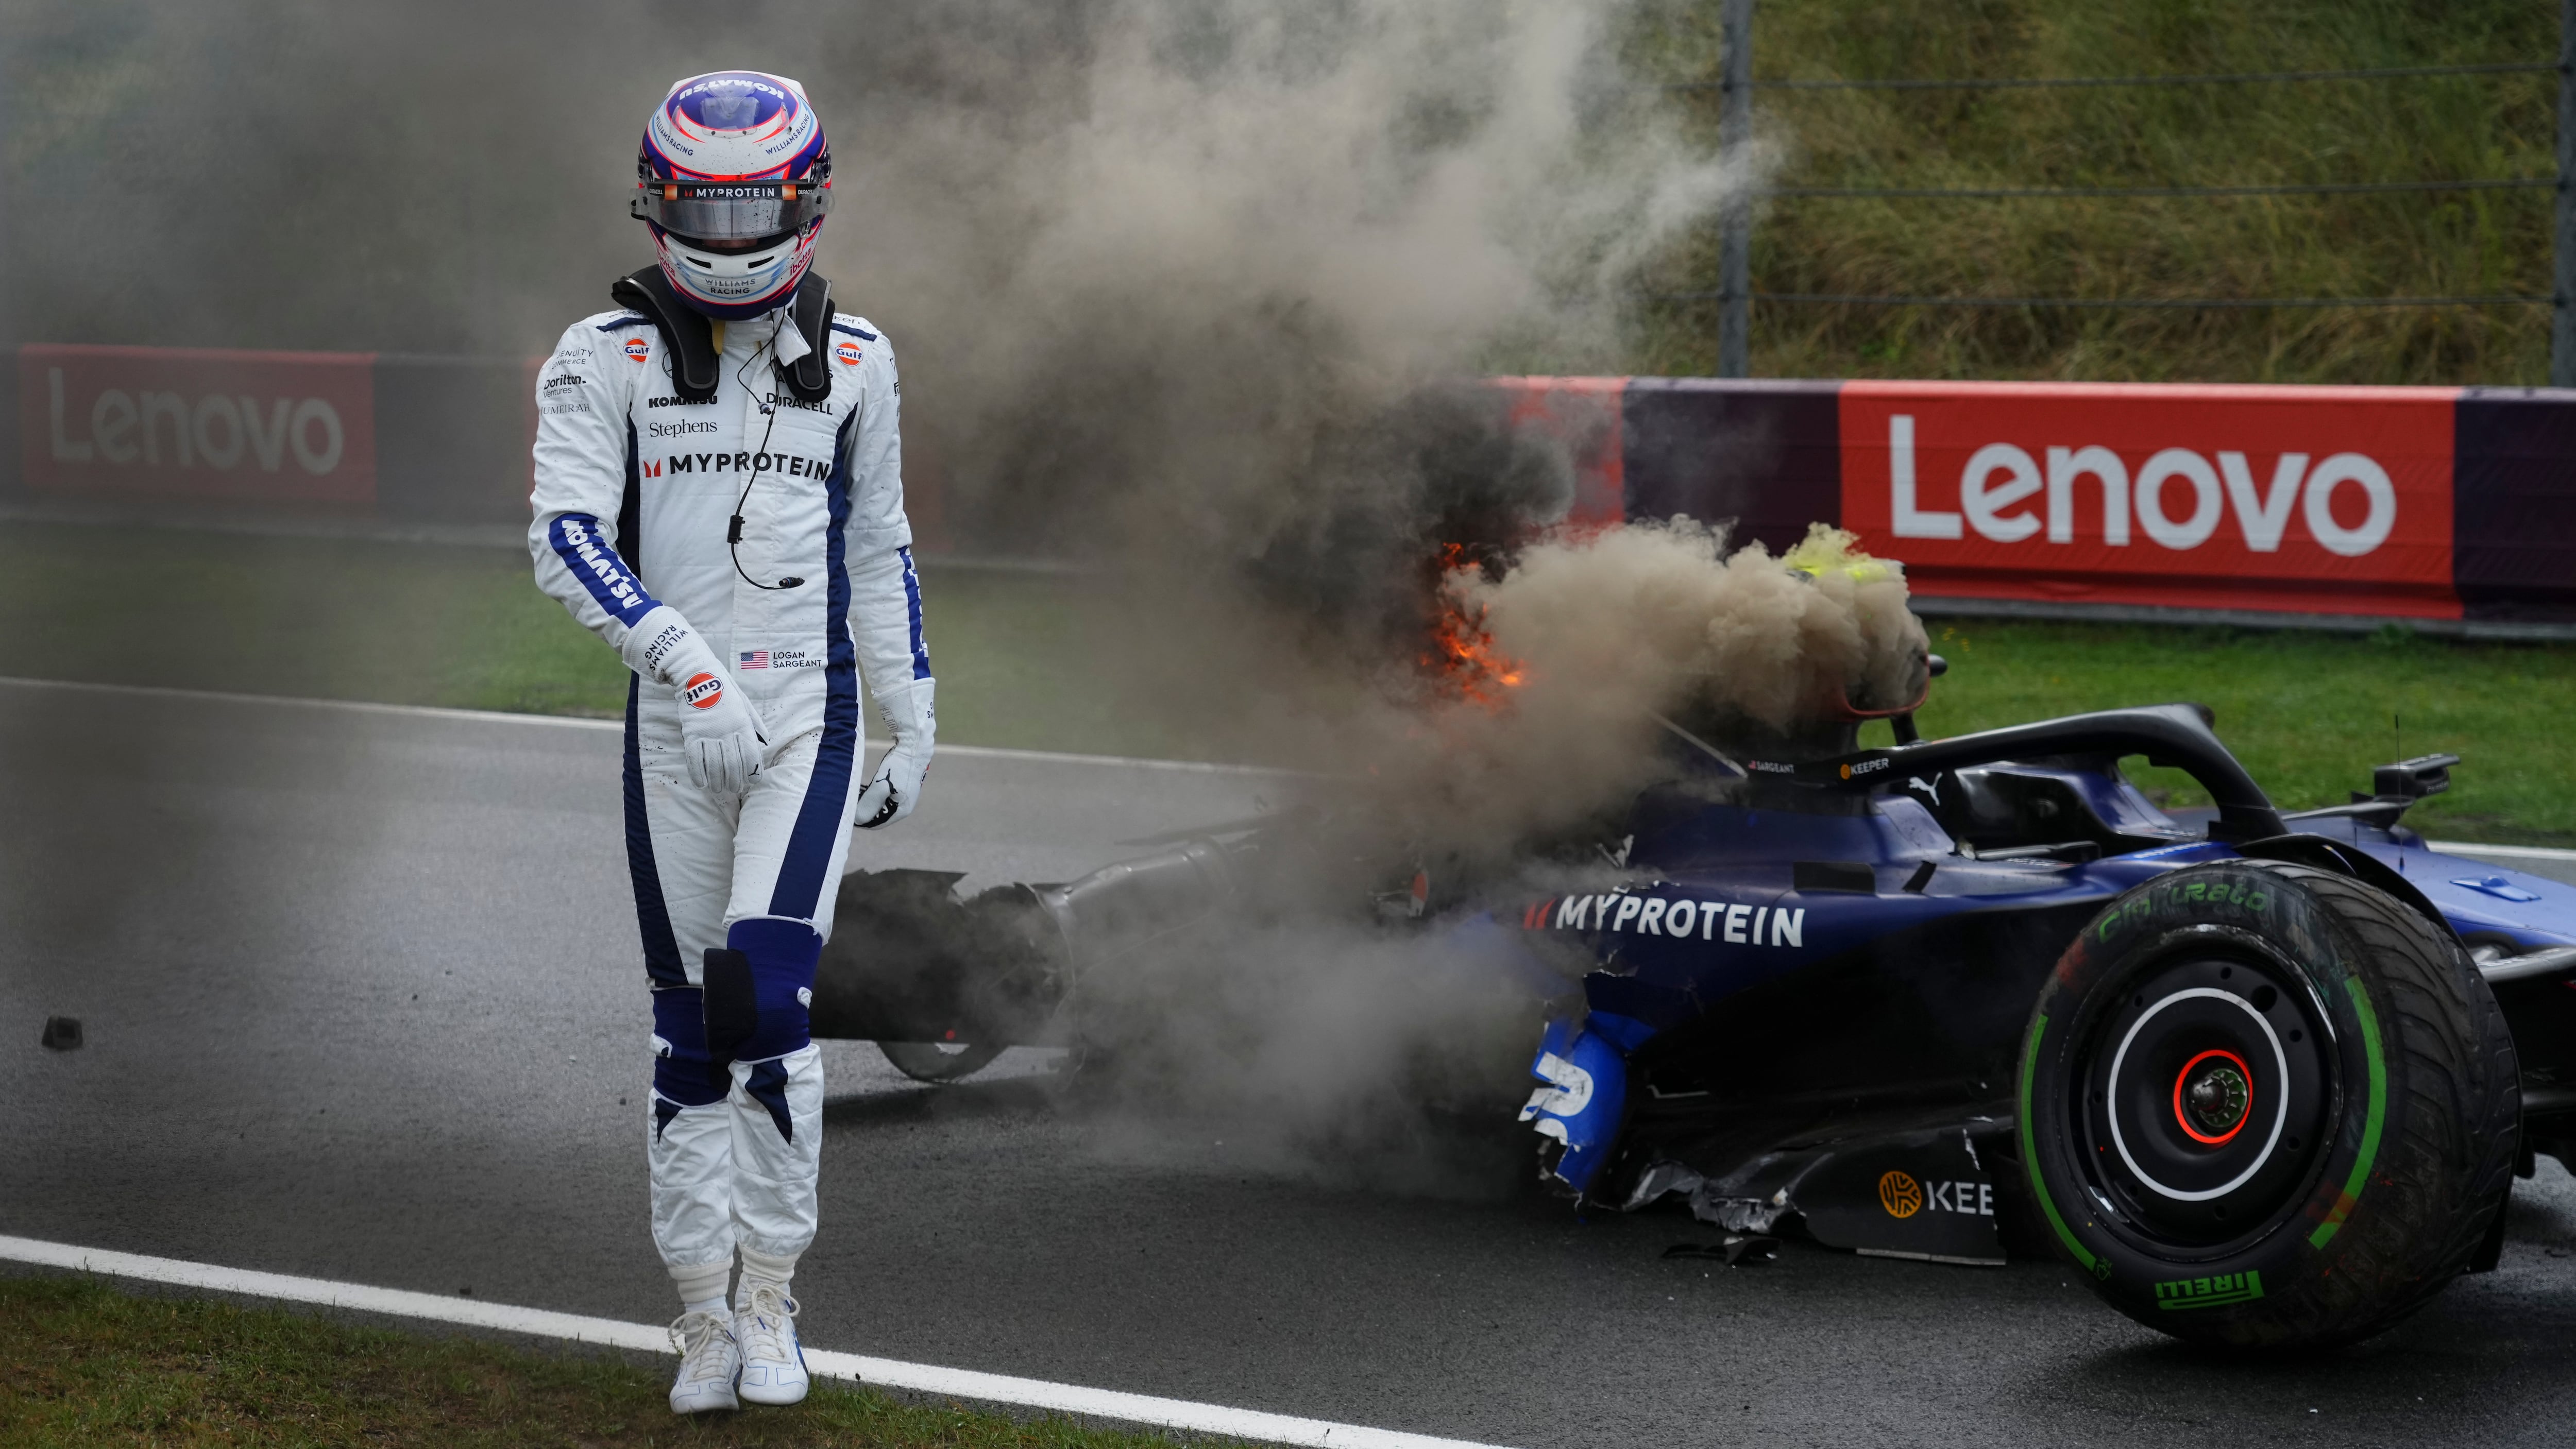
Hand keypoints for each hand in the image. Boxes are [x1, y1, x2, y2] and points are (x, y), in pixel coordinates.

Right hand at [677, 667, 764, 793]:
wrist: (699, 677)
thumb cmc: (725, 693)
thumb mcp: (745, 705)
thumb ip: (755, 724)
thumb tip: (765, 741)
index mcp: (743, 724)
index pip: (750, 753)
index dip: (753, 770)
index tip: (753, 781)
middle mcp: (727, 731)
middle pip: (733, 763)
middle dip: (734, 780)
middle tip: (734, 789)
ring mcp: (708, 732)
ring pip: (714, 764)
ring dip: (716, 781)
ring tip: (718, 790)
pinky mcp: (691, 733)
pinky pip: (694, 757)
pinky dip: (697, 773)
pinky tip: (701, 784)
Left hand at [855, 676, 933, 828]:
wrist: (914, 746)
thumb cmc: (898, 766)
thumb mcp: (881, 786)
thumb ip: (869, 803)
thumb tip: (857, 819)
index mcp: (901, 810)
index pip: (876, 824)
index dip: (860, 821)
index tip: (845, 814)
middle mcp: (903, 806)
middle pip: (878, 815)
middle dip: (862, 811)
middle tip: (846, 804)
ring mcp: (903, 796)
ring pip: (879, 805)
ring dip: (866, 802)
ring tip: (852, 796)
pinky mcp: (901, 787)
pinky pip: (883, 796)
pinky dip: (871, 795)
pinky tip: (861, 789)